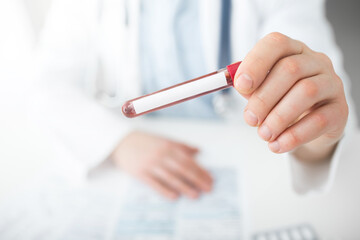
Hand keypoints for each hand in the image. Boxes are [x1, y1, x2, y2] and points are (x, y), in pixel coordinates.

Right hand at [110, 131, 212, 199]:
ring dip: (184, 186)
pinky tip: (174, 196)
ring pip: (171, 176)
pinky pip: (154, 183)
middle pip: (183, 168)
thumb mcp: (164, 140)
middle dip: (197, 179)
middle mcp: (161, 154)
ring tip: (195, 195)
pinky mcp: (140, 173)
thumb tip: (198, 151)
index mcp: (169, 146)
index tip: (210, 179)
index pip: (189, 160)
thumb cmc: (145, 141)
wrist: (121, 141)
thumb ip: (181, 146)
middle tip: (208, 189)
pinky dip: (164, 190)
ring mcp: (150, 164)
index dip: (201, 170)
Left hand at [234, 32, 347, 161]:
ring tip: (264, 134)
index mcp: (292, 50)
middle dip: (264, 98)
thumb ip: (251, 87)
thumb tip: (240, 86)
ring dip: (279, 117)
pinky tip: (278, 145)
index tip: (240, 86)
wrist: (310, 123)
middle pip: (290, 69)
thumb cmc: (281, 100)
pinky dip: (294, 135)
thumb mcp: (263, 90)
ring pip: (306, 92)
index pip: (276, 44)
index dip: (256, 63)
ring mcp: (331, 83)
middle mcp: (315, 61)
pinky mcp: (340, 109)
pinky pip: (319, 120)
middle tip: (250, 119)